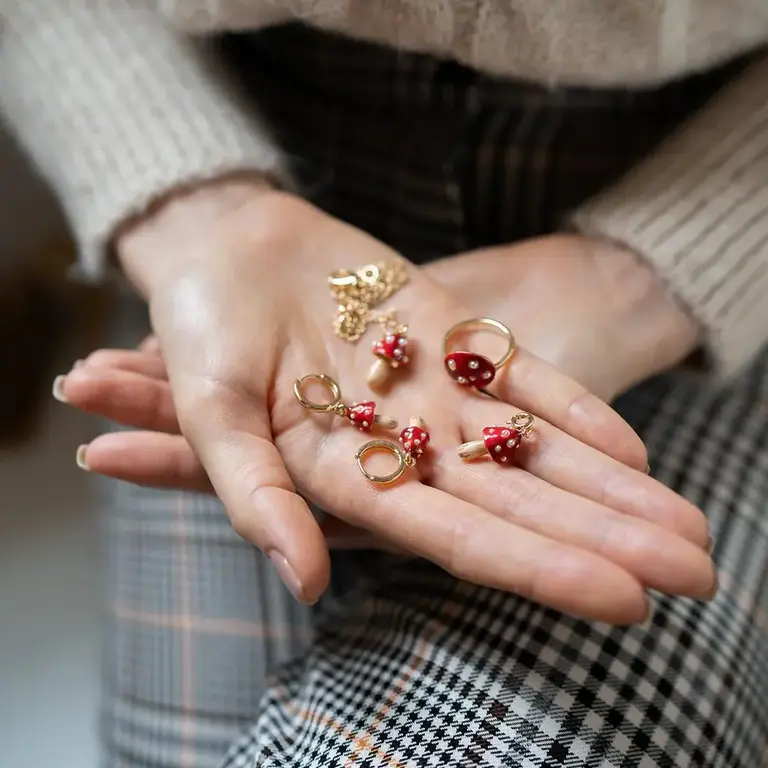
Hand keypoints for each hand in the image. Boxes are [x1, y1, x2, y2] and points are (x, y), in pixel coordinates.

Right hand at [56, 183, 713, 622]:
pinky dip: (571, 408)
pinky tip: (631, 445)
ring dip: (609, 484)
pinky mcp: (448, 337)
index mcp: (345, 479)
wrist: (225, 247)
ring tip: (688, 524)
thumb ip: (254, 493)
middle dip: (605, 539)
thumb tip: (303, 582)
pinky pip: (517, 377)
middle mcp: (401, 448)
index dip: (535, 566)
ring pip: (532, 447)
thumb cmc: (201, 331)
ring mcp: (432, 393)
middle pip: (517, 502)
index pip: (455, 537)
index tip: (624, 601)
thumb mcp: (208, 410)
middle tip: (700, 576)